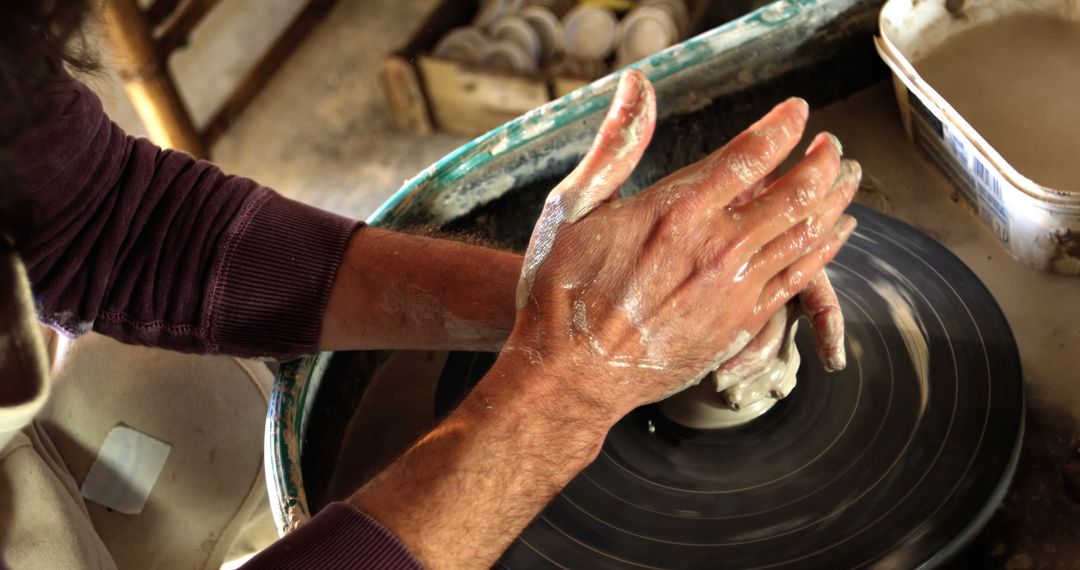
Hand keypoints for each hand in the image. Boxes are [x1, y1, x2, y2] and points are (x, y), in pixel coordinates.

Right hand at [504, 69, 860, 423]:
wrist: (572, 373)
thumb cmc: (562, 290)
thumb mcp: (573, 206)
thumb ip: (616, 144)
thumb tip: (637, 85)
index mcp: (677, 210)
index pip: (751, 154)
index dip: (783, 127)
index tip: (798, 111)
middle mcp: (716, 247)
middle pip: (796, 191)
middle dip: (823, 159)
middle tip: (832, 144)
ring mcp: (735, 288)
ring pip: (808, 234)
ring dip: (836, 200)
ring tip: (848, 177)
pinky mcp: (741, 324)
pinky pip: (800, 278)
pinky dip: (826, 249)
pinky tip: (837, 233)